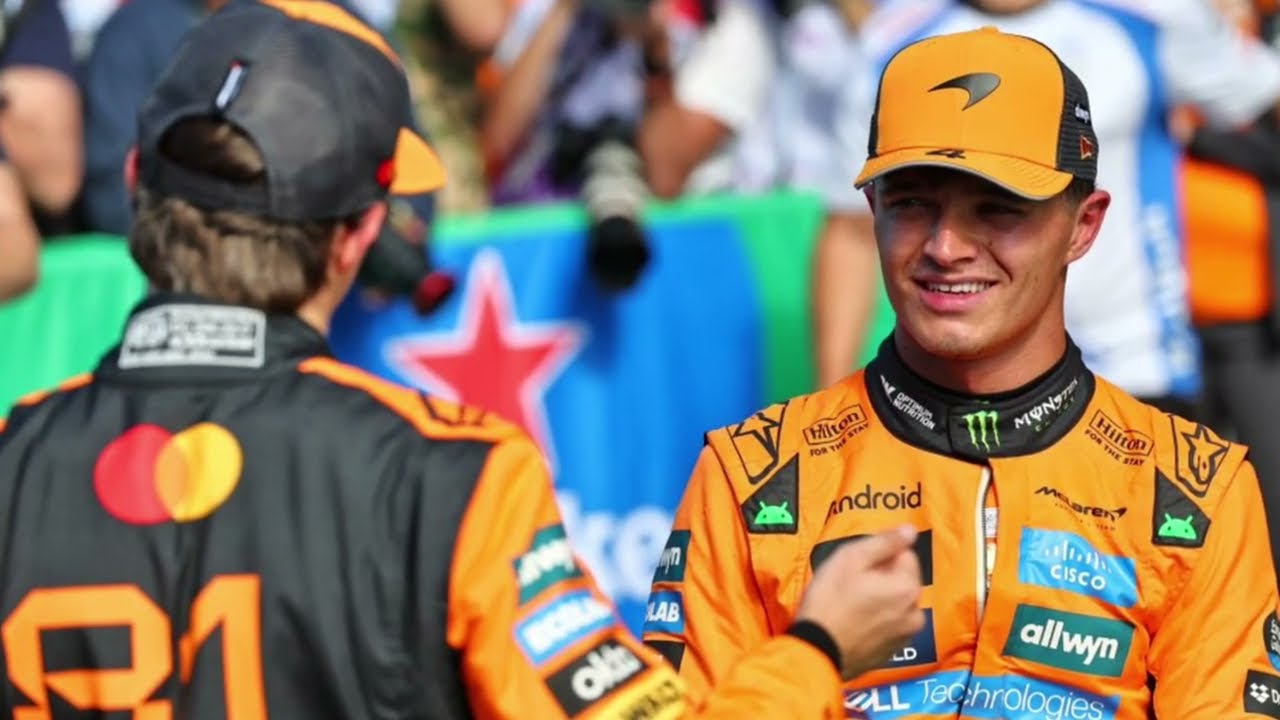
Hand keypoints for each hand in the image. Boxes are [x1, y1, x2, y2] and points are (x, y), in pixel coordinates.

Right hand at [794, 524, 924, 679]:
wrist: (817, 650)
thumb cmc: (830, 599)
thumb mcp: (851, 559)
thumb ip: (884, 542)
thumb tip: (910, 530)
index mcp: (908, 587)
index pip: (904, 554)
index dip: (879, 554)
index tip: (856, 563)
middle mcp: (915, 613)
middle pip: (902, 580)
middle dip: (882, 576)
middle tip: (850, 582)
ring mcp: (904, 636)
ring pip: (896, 603)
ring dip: (881, 598)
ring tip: (851, 602)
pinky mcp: (891, 652)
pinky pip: (889, 624)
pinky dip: (877, 618)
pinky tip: (854, 620)